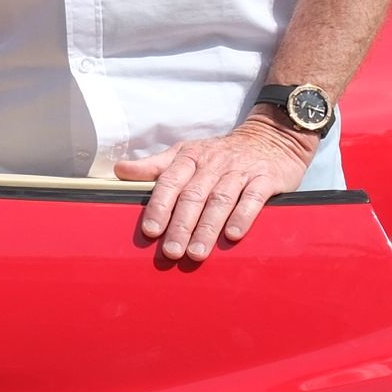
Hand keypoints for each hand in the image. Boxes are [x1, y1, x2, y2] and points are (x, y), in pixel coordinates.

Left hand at [114, 115, 320, 267]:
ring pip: (220, 200)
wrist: (271, 137)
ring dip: (207, 228)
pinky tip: (233, 235)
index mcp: (190, 158)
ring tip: (196, 253)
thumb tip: (119, 170)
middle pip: (193, 196)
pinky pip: (253, 198)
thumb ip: (154, 166)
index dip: (159, 206)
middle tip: (171, 252)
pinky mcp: (266, 178)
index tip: (150, 231)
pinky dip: (243, 216)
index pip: (170, 181)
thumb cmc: (220, 153)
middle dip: (181, 225)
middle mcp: (213, 164)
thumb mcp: (186, 153)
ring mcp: (240, 171)